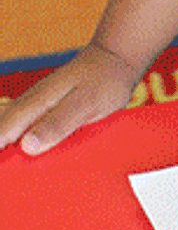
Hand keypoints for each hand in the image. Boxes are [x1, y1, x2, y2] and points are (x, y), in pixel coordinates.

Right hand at [0, 44, 139, 155]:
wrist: (114, 58)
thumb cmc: (103, 81)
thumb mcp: (85, 104)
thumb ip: (58, 124)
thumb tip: (26, 146)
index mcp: (37, 103)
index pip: (5, 129)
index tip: (0, 169)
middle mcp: (32, 102)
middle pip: (4, 126)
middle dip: (0, 143)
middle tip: (4, 170)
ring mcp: (39, 102)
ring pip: (12, 123)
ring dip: (7, 139)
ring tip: (7, 161)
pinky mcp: (48, 106)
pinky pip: (26, 122)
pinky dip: (19, 134)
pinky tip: (22, 146)